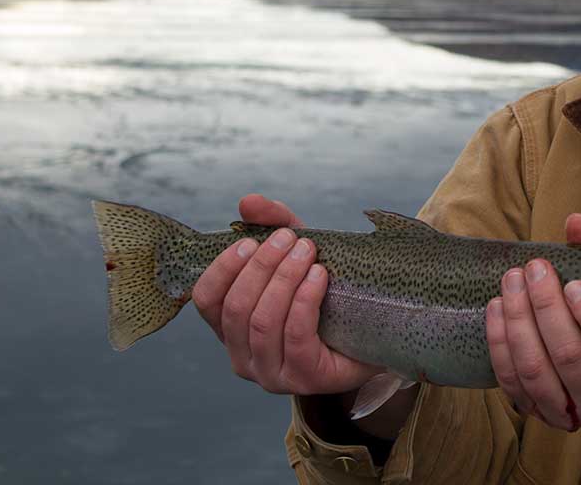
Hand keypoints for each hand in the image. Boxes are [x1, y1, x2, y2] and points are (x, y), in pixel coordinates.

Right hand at [192, 193, 380, 395]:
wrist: (373, 336)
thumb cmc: (327, 296)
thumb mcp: (298, 255)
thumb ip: (273, 225)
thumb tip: (248, 202)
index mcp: (232, 330)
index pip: (206, 301)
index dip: (223, 268)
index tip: (249, 240)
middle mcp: (243, 356)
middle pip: (237, 308)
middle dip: (262, 267)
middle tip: (288, 238)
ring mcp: (272, 374)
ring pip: (263, 322)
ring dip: (284, 279)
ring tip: (307, 251)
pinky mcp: (304, 379)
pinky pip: (295, 335)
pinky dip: (305, 299)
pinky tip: (319, 276)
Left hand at [485, 213, 580, 430]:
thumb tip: (575, 223)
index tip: (574, 284)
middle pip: (570, 359)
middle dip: (547, 310)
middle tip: (534, 270)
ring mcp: (573, 414)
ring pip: (537, 373)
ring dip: (518, 324)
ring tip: (511, 283)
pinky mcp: (540, 415)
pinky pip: (513, 384)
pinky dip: (500, 346)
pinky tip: (496, 310)